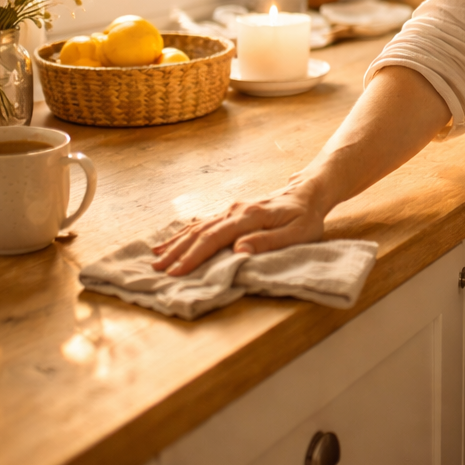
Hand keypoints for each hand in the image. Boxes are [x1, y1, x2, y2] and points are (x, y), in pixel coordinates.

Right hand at [152, 185, 325, 275]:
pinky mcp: (232, 212)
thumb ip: (268, 241)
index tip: (176, 272)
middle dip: (177, 251)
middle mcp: (236, 210)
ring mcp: (232, 209)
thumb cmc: (306, 217)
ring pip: (198, 226)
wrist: (309, 192)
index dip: (194, 256)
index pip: (215, 238)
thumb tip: (239, 251)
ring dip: (176, 242)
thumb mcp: (297, 234)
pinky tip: (171, 241)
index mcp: (250, 216)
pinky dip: (185, 232)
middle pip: (200, 232)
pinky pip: (203, 223)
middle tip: (156, 270)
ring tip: (155, 258)